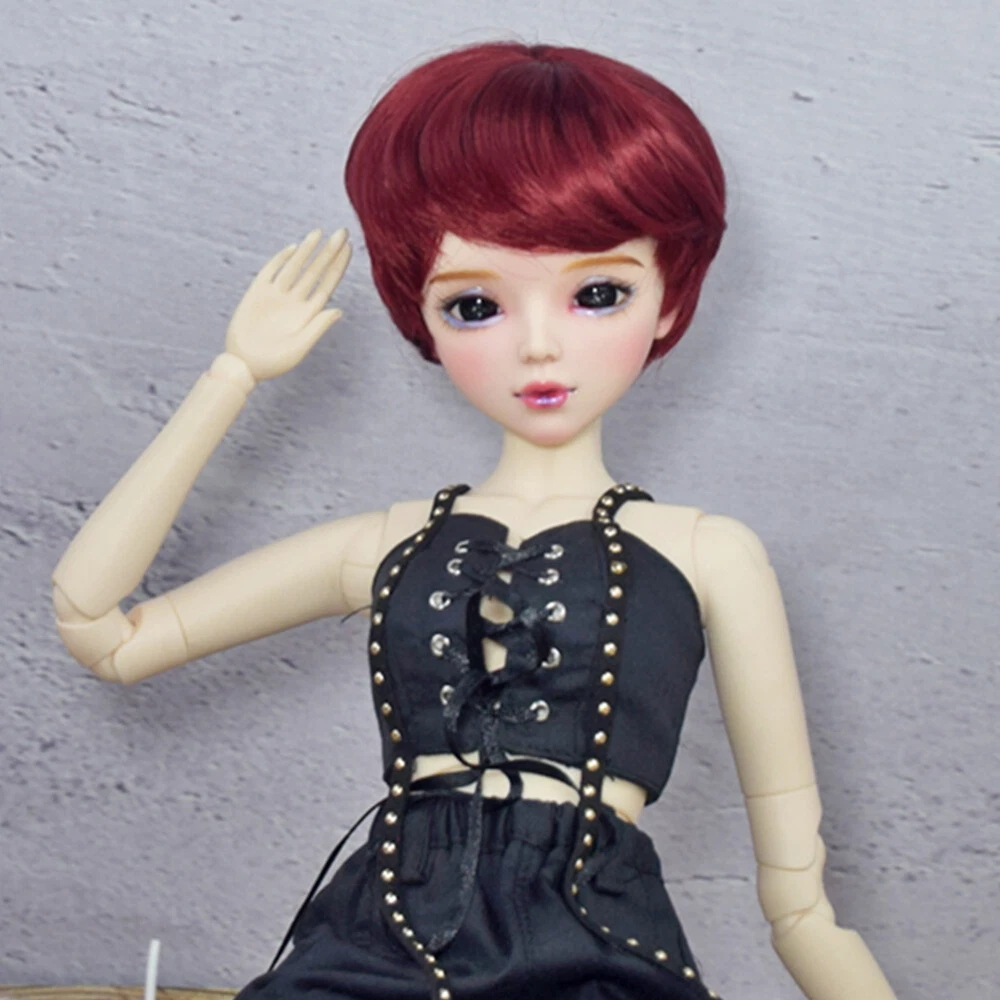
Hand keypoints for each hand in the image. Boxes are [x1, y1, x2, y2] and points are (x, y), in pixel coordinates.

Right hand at [225, 228, 350, 380]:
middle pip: (315, 271)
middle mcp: (295, 301)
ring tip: (320, 233)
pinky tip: (295, 248)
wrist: (244, 365)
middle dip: (328, 252)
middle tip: (342, 232)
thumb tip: (339, 310)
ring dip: (308, 250)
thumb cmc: (273, 362)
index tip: (350, 249)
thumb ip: (318, 327)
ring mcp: (276, 296)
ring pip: (295, 267)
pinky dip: (281, 259)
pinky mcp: (256, 293)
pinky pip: (270, 271)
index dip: (338, 266)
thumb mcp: (299, 347)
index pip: (327, 284)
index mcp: (308, 314)